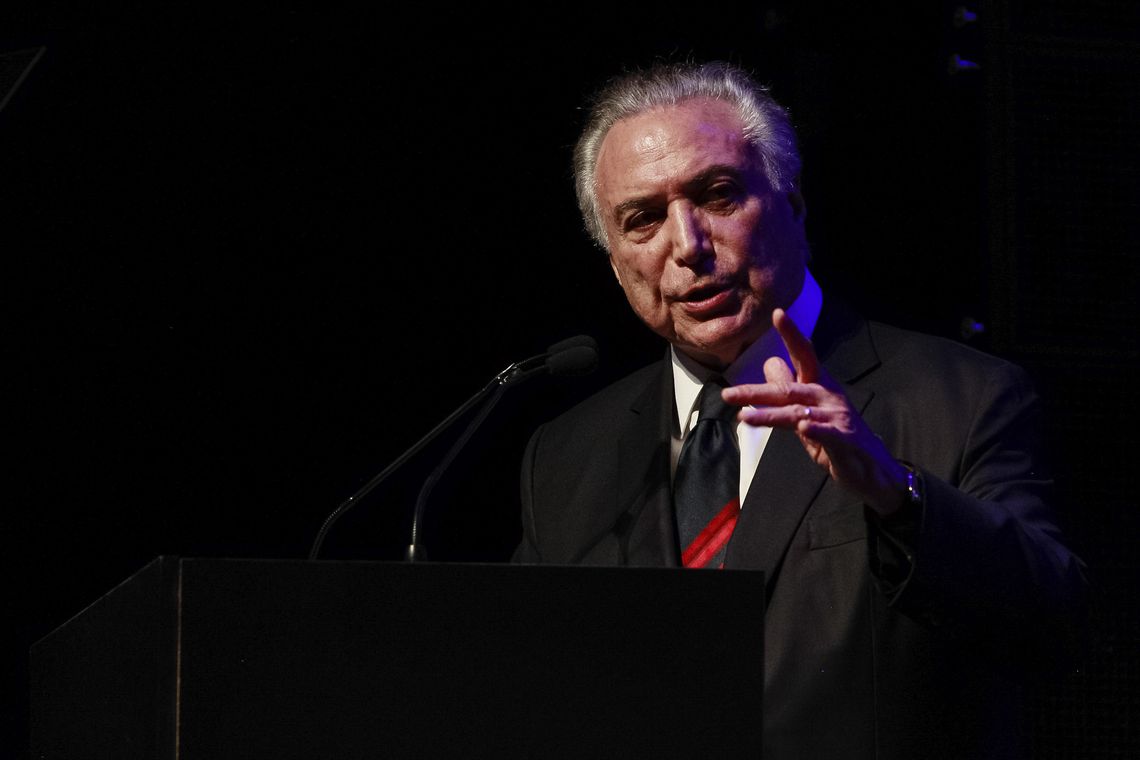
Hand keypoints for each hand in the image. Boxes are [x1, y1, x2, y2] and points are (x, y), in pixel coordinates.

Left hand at [721, 309, 908, 514]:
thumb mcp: (808, 411)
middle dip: (757, 391)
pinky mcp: (846, 440)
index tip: (778, 313)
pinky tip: (803, 426)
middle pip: (789, 389)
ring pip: (799, 412)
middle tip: (727, 395)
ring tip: (745, 417)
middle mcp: (829, 396)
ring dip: (771, 415)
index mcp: (820, 386)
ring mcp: (839, 417)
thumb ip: (789, 390)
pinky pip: (828, 433)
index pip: (804, 355)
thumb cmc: (838, 437)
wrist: (873, 471)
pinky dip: (816, 429)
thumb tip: (770, 363)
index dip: (792, 335)